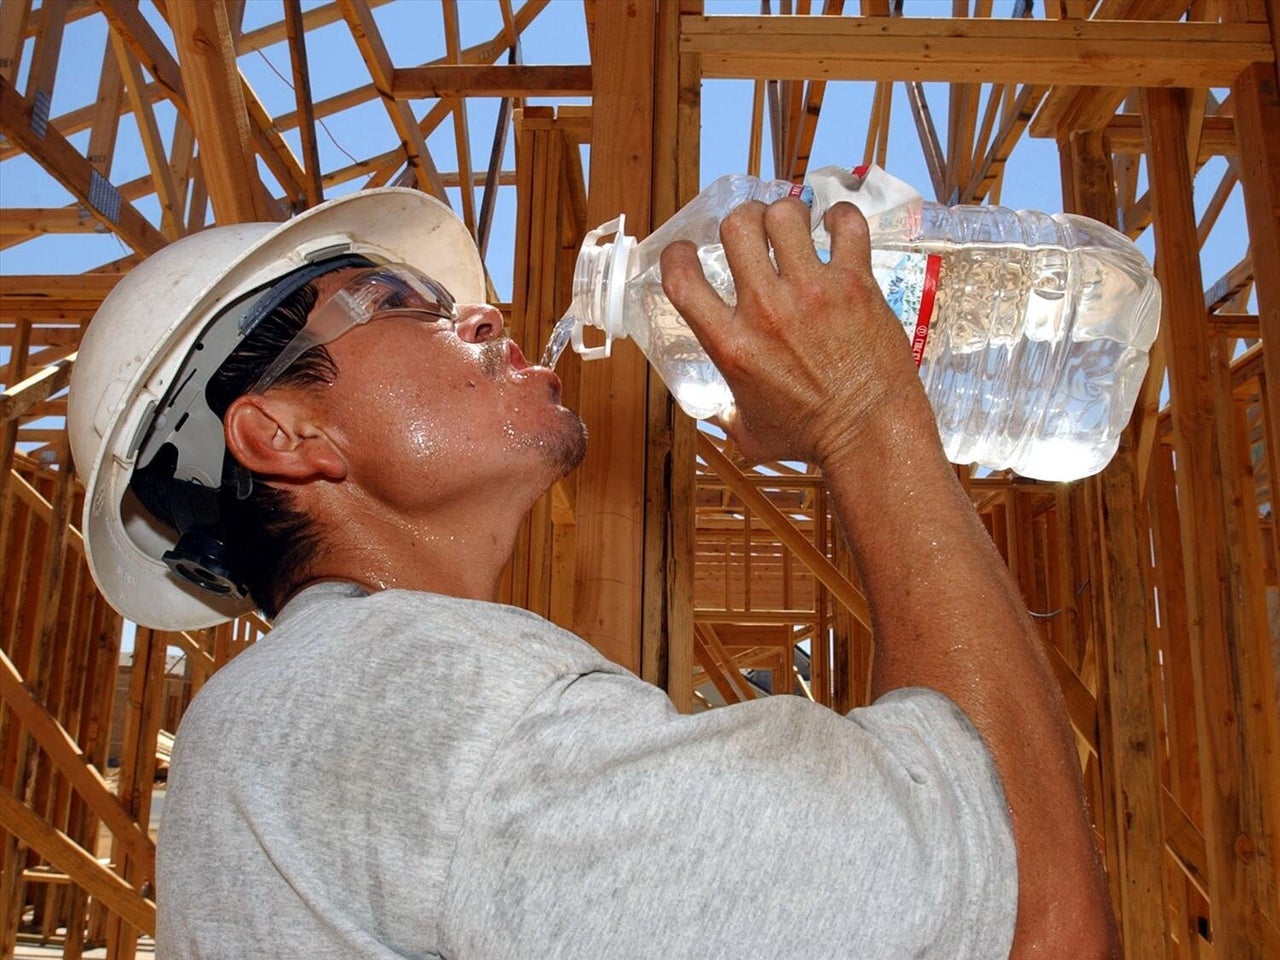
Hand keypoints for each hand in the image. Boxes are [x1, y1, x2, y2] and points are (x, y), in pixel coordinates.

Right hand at [660, 198, 927, 466]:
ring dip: (787, 215)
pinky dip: (839, 218)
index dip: (677, 254)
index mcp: (731, 345)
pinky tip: (836, 227)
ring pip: (786, 214)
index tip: (688, 252)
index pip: (681, 278)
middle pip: (737, 226)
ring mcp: (812, 292)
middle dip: (742, 220)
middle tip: (755, 232)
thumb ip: (725, 416)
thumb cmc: (810, 440)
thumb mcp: (748, 434)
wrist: (870, 436)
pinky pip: (846, 225)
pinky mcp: (855, 284)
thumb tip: (716, 411)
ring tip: (795, 228)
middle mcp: (766, 310)